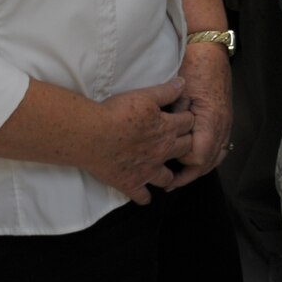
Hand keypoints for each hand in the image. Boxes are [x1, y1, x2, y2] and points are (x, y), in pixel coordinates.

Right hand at [83, 75, 186, 203]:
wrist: (93, 135)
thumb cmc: (117, 112)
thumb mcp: (144, 95)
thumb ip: (166, 91)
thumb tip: (183, 84)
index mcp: (166, 129)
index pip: (188, 123)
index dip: (188, 118)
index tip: (184, 117)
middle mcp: (161, 152)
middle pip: (185, 149)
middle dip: (185, 144)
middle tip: (179, 142)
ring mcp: (147, 171)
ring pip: (167, 177)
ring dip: (167, 174)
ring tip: (163, 171)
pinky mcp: (131, 183)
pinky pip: (142, 197)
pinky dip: (144, 197)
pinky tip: (143, 195)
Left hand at [169, 38, 232, 186]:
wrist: (209, 49)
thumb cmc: (193, 67)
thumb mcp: (178, 92)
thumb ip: (174, 119)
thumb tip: (165, 140)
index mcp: (210, 120)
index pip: (198, 157)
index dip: (182, 162)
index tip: (166, 161)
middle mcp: (222, 125)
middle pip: (209, 162)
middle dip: (189, 174)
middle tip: (170, 182)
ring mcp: (227, 123)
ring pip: (218, 156)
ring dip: (201, 168)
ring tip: (183, 175)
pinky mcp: (226, 119)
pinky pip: (222, 146)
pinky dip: (211, 156)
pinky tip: (200, 158)